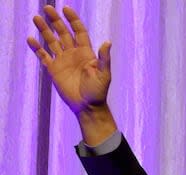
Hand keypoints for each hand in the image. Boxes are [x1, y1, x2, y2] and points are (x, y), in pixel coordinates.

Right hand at [28, 6, 115, 144]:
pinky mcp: (54, 70)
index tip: (65, 9)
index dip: (73, 20)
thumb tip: (108, 41)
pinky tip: (31, 39)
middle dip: (55, 21)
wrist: (87, 106)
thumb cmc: (98, 91)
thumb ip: (104, 58)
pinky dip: (37, 48)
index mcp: (86, 53)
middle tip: (47, 8)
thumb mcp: (104, 74)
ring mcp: (63, 61)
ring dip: (44, 30)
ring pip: (52, 41)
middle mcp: (73, 54)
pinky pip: (43, 56)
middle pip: (63, 33)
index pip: (79, 32)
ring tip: (36, 18)